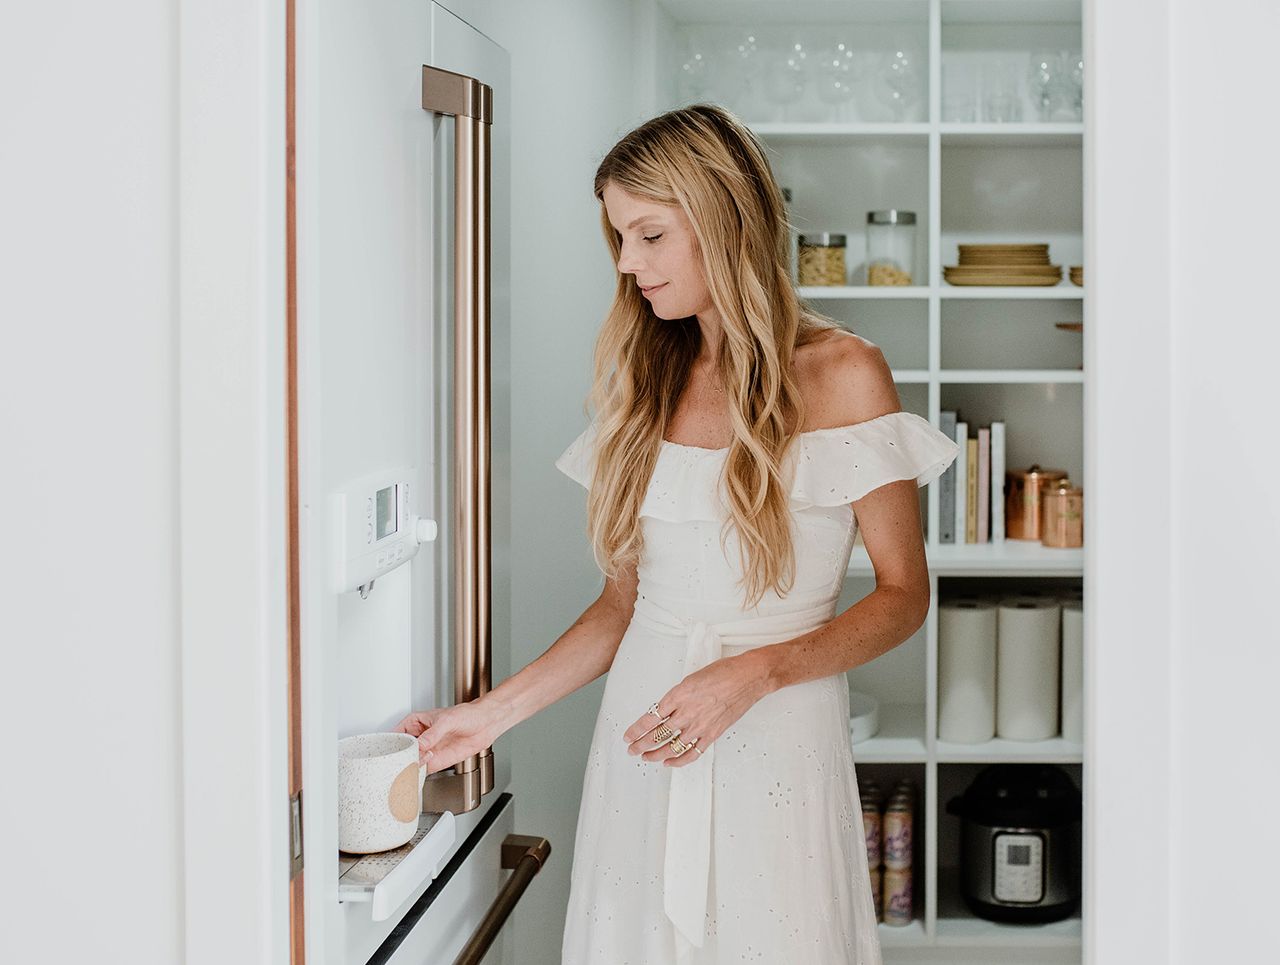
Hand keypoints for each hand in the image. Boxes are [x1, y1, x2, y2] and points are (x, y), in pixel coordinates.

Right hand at [395, 697, 503, 775]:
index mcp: (415, 722)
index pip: (397, 734)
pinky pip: (422, 770)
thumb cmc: (467, 714)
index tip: (393, 751)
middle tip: (403, 762)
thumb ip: (433, 734)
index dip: (392, 743)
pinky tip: (420, 773)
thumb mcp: (448, 720)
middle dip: (400, 758)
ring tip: (415, 766)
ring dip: (410, 767)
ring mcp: (427, 750)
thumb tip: (421, 744)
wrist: (485, 724)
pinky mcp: (436, 761)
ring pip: (410, 762)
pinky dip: (419, 774)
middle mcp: (419, 737)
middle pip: (402, 751)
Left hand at [620, 652, 768, 767]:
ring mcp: (700, 725)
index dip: (636, 730)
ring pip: (671, 747)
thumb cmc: (723, 672)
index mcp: (679, 695)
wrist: (748, 677)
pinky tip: (669, 762)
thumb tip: (665, 709)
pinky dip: (679, 760)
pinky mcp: (713, 734)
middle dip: (641, 745)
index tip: (628, 736)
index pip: (650, 718)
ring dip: (655, 754)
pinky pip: (692, 752)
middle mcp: (687, 712)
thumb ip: (677, 696)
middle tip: (631, 749)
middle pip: (657, 735)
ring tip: (645, 757)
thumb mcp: (691, 678)